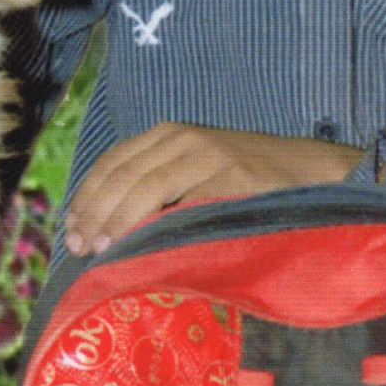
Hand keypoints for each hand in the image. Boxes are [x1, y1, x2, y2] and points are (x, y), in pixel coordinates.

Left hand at [65, 125, 359, 254]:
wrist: (314, 176)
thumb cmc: (252, 187)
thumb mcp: (198, 179)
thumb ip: (163, 192)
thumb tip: (111, 232)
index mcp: (169, 135)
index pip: (111, 162)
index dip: (85, 196)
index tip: (71, 231)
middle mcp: (180, 137)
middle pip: (118, 173)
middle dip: (92, 212)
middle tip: (77, 247)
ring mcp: (203, 151)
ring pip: (140, 184)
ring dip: (111, 219)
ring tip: (97, 250)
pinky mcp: (224, 171)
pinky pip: (172, 196)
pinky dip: (144, 220)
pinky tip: (131, 241)